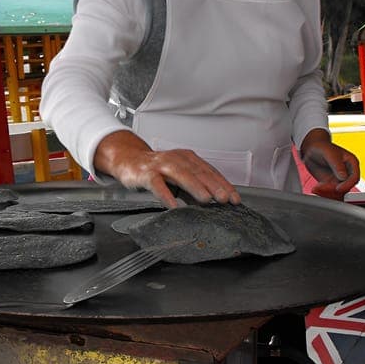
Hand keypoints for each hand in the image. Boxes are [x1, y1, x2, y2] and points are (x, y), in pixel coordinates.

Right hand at [94, 130, 240, 206]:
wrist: (129, 159)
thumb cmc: (158, 168)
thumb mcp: (180, 173)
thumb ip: (196, 184)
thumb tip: (217, 200)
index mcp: (187, 158)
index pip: (209, 171)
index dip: (223, 184)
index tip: (235, 198)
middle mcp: (176, 158)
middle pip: (198, 172)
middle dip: (213, 185)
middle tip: (225, 199)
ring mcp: (161, 165)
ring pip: (180, 174)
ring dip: (194, 186)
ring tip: (206, 199)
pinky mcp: (146, 173)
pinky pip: (157, 184)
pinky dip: (165, 194)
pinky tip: (172, 205)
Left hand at [300, 129, 359, 199]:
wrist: (311, 149)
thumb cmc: (322, 147)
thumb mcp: (330, 153)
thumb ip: (337, 165)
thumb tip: (344, 176)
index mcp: (352, 163)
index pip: (354, 178)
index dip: (347, 184)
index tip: (338, 188)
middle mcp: (347, 173)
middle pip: (346, 188)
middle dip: (334, 190)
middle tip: (322, 188)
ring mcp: (339, 179)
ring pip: (338, 193)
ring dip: (328, 193)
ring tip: (317, 188)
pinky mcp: (330, 184)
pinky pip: (330, 193)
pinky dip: (323, 193)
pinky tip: (316, 189)